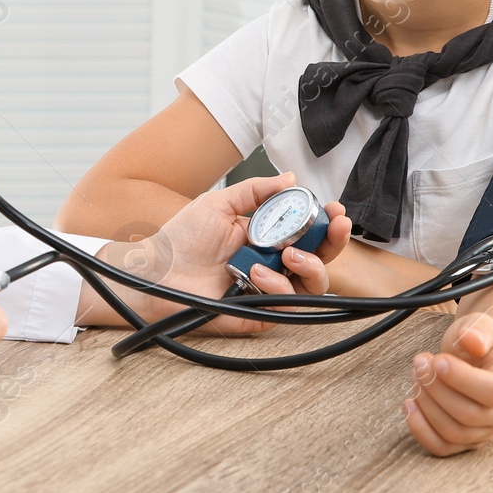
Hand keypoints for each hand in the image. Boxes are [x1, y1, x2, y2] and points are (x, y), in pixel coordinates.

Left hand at [88, 172, 350, 335]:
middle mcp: (272, 264)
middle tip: (334, 227)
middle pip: (320, 259)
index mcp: (265, 238)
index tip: (336, 211)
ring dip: (309, 265)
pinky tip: (257, 275)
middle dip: (333, 242)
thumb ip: (255, 191)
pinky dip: (279, 288)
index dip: (326, 223)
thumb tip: (290, 178)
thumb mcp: (218, 204)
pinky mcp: (259, 314)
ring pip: (313, 285)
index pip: (307, 232)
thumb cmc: (181, 239)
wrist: (157, 272)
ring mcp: (267, 290)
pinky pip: (286, 305)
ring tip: (287, 254)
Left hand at [402, 312, 492, 455]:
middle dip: (436, 388)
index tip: (437, 359)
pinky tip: (409, 404)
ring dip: (426, 405)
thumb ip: (478, 329)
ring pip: (454, 432)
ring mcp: (486, 430)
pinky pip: (442, 447)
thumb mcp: (483, 325)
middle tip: (420, 363)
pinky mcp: (465, 439)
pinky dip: (420, 429)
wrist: (482, 359)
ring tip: (416, 376)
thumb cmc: (481, 341)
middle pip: (469, 414)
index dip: (461, 378)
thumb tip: (472, 340)